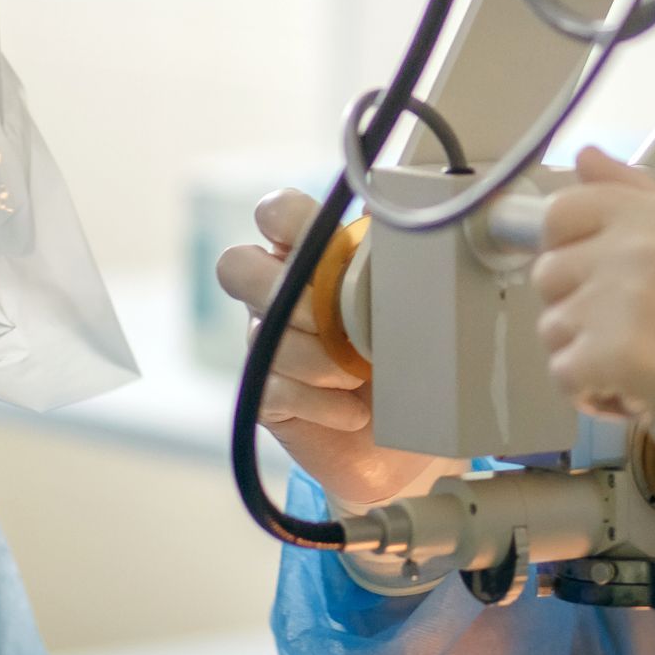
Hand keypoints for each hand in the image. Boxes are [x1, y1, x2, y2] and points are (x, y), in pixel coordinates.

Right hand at [216, 189, 438, 505]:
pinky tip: (354, 412)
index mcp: (315, 257)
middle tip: (340, 322)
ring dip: (323, 360)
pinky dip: (323, 403)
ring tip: (365, 376)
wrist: (411, 441)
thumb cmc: (415, 360)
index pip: (276, 212)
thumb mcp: (417, 306)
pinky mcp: (266, 395)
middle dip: (291, 295)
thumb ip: (395, 260)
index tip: (328, 244)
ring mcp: (269, 344)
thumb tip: (389, 214)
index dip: (287, 218)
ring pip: (266, 334)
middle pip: (237, 266)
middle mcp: (280, 294)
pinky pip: (273, 387)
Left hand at [532, 148, 654, 485]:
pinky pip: (563, 374)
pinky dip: (593, 396)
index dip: (568, 254)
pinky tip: (637, 393)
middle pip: (548, 275)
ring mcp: (630, 296)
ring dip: (586, 359)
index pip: (561, 211)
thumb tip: (584, 155)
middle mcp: (642, 244)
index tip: (604, 284)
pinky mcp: (619, 351)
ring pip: (552, 329)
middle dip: (578, 314)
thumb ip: (634, 194)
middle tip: (636, 332)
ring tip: (642, 364)